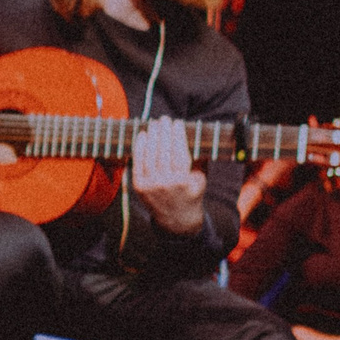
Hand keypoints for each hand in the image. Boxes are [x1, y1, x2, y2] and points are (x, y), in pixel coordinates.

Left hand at [130, 115, 206, 235]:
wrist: (177, 220)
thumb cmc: (191, 194)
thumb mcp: (201, 178)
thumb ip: (198, 159)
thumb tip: (196, 135)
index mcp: (183, 181)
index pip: (179, 152)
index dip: (177, 136)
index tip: (177, 123)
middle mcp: (165, 184)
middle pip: (163, 152)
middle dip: (163, 132)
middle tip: (165, 119)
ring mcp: (150, 186)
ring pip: (149, 156)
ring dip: (152, 137)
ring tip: (155, 124)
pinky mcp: (139, 187)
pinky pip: (138, 163)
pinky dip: (139, 148)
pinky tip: (142, 135)